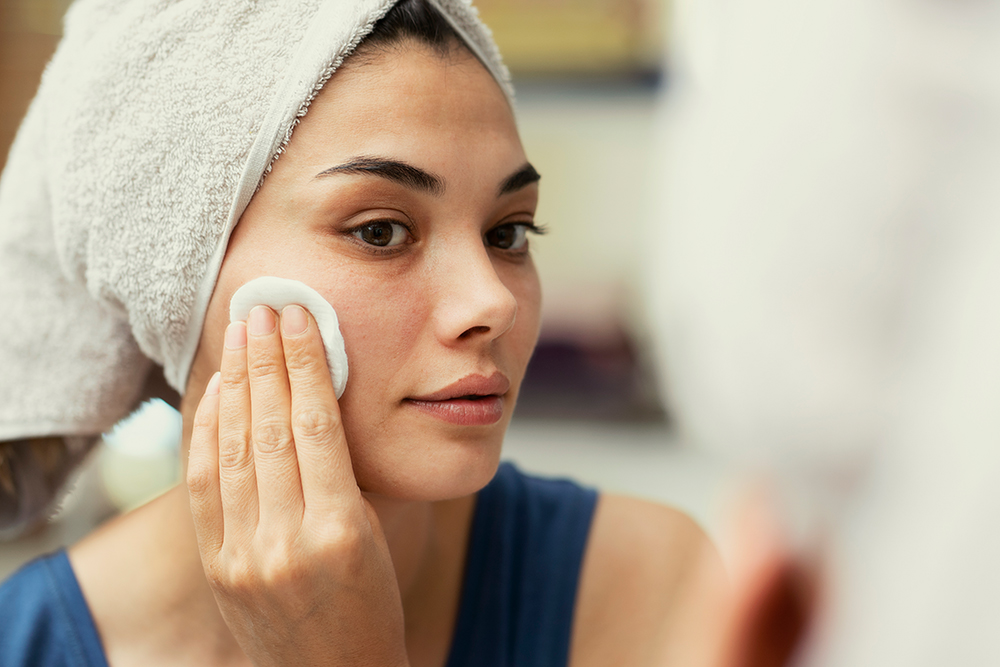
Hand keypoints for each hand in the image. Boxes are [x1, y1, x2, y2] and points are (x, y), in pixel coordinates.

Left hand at [186, 304, 407, 666]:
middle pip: (268, 428)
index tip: (297, 319)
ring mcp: (243, 557)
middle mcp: (285, 542)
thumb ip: (341, 476)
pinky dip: (207, 432)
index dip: (303, 365)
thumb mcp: (374, 538)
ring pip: (231, 450)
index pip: (314, 427)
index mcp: (339, 532)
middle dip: (263, 360)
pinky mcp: (218, 566)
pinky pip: (204, 486)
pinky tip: (215, 395)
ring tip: (237, 337)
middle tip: (261, 309)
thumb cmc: (371, 609)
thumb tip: (313, 401)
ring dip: (233, 384)